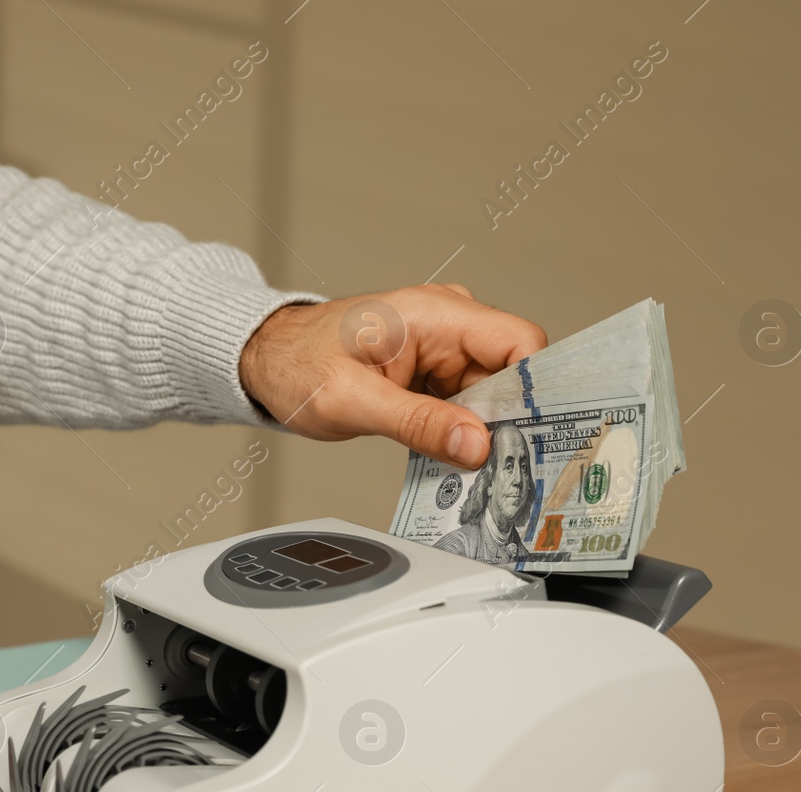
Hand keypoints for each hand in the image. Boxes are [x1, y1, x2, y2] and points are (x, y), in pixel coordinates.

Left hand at [238, 284, 547, 467]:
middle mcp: (447, 324)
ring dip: (483, 431)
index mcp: (434, 313)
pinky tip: (451, 456)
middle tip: (500, 468)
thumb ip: (418, 424)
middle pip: (510, 374)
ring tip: (471, 468)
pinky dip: (461, 431)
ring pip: (491, 395)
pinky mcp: (434, 372)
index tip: (531, 435)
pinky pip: (466, 404)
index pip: (519, 341)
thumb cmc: (298, 365)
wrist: (267, 359)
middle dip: (507, 421)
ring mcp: (442, 348)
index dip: (534, 389)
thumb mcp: (353, 402)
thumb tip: (476, 445)